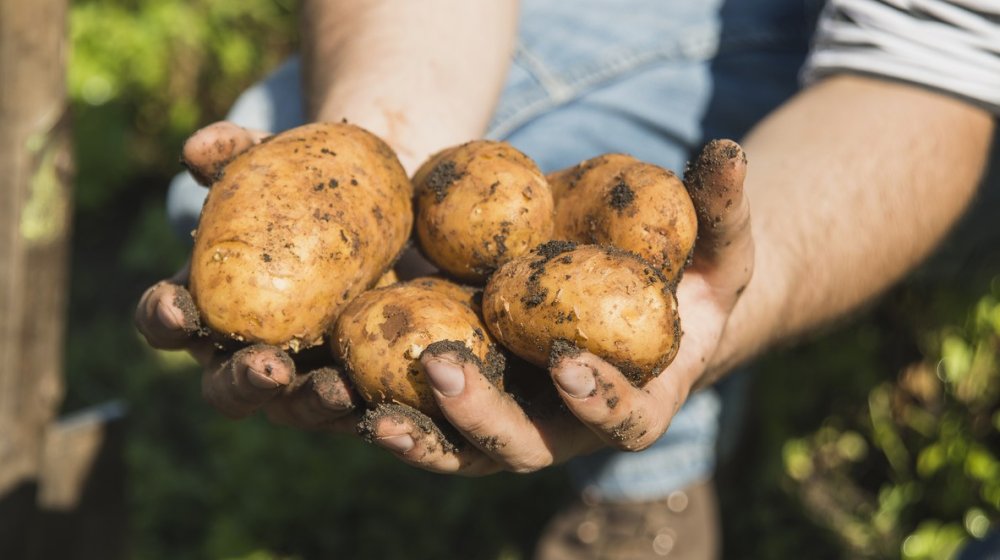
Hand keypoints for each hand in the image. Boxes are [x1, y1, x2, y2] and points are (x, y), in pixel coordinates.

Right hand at [135, 122, 360, 432]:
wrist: (384, 209)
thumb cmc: (308, 188)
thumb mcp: (278, 163)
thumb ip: (238, 153)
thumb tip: (199, 146)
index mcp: (208, 307)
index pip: (165, 320)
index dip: (162, 317)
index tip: (178, 306)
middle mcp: (243, 354)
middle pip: (225, 388)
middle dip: (243, 381)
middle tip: (269, 366)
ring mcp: (298, 381)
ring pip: (290, 410)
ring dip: (309, 403)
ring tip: (337, 388)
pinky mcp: (351, 391)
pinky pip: (354, 413)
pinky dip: (368, 408)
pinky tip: (389, 398)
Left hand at [365, 140, 753, 473]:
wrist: (637, 297)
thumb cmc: (687, 274)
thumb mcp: (714, 241)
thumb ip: (721, 207)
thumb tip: (729, 149)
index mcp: (638, 400)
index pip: (624, 418)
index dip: (599, 399)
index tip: (567, 360)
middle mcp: (569, 425)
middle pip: (523, 446)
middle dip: (483, 416)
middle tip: (442, 369)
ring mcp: (515, 416)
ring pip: (460, 446)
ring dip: (417, 430)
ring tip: (368, 405)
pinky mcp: (472, 397)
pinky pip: (426, 413)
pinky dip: (390, 404)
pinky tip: (342, 378)